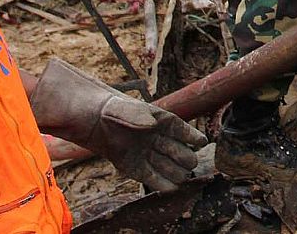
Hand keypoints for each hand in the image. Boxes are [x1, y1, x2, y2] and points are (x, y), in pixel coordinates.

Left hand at [30, 59, 205, 190]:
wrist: (95, 123)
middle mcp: (159, 139)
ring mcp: (148, 154)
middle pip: (178, 152)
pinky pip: (152, 178)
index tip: (202, 142)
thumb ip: (138, 116)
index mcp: (162, 121)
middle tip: (190, 163)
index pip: (182, 130)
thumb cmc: (113, 111)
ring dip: (176, 173)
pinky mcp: (136, 168)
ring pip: (168, 167)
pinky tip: (171, 188)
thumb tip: (152, 125)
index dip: (192, 137)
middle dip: (185, 158)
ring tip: (181, 177)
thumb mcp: (126, 109)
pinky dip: (161, 183)